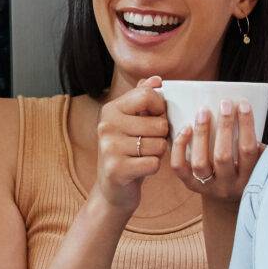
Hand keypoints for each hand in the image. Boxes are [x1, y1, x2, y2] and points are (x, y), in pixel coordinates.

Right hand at [94, 79, 170, 213]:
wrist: (113, 189)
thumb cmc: (128, 152)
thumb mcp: (133, 122)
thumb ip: (143, 98)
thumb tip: (156, 79)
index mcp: (110, 110)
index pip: (148, 96)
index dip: (161, 109)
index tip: (155, 119)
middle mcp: (106, 126)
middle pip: (158, 124)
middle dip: (161, 137)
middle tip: (147, 144)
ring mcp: (109, 147)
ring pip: (158, 145)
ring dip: (158, 154)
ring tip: (143, 157)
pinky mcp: (116, 169)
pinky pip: (153, 163)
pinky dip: (153, 168)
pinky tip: (141, 169)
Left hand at [172, 100, 264, 200]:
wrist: (225, 198)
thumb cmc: (243, 169)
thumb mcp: (257, 161)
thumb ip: (256, 144)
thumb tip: (246, 112)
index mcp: (248, 178)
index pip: (248, 151)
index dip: (246, 126)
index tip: (243, 105)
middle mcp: (228, 185)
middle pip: (223, 156)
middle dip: (225, 127)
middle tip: (224, 104)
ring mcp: (207, 187)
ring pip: (200, 162)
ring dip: (201, 134)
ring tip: (203, 113)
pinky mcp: (190, 185)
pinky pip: (180, 166)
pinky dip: (180, 147)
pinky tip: (186, 129)